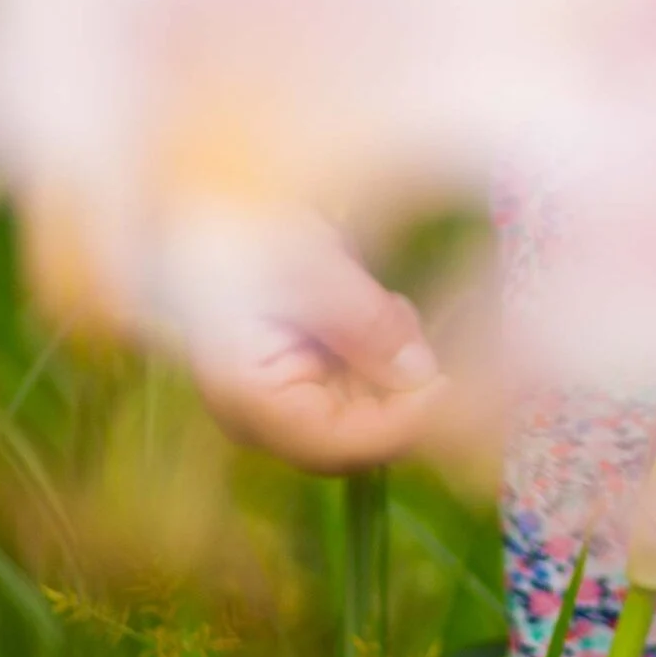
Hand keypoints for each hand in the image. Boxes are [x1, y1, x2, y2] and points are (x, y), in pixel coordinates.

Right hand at [179, 213, 458, 477]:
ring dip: (395, 364)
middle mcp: (267, 418)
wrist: (211, 210)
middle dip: (401, 388)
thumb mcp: (313, 270)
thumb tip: (420, 376)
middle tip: (412, 324)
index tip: (444, 384)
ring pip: (366, 408)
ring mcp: (286, 399)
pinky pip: (359, 382)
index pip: (335, 445)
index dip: (398, 426)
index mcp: (252, 403)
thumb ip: (366, 325)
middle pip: (356, 433)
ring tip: (390, 304)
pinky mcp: (304, 376)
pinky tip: (379, 306)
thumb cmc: (249, 235)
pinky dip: (383, 349)